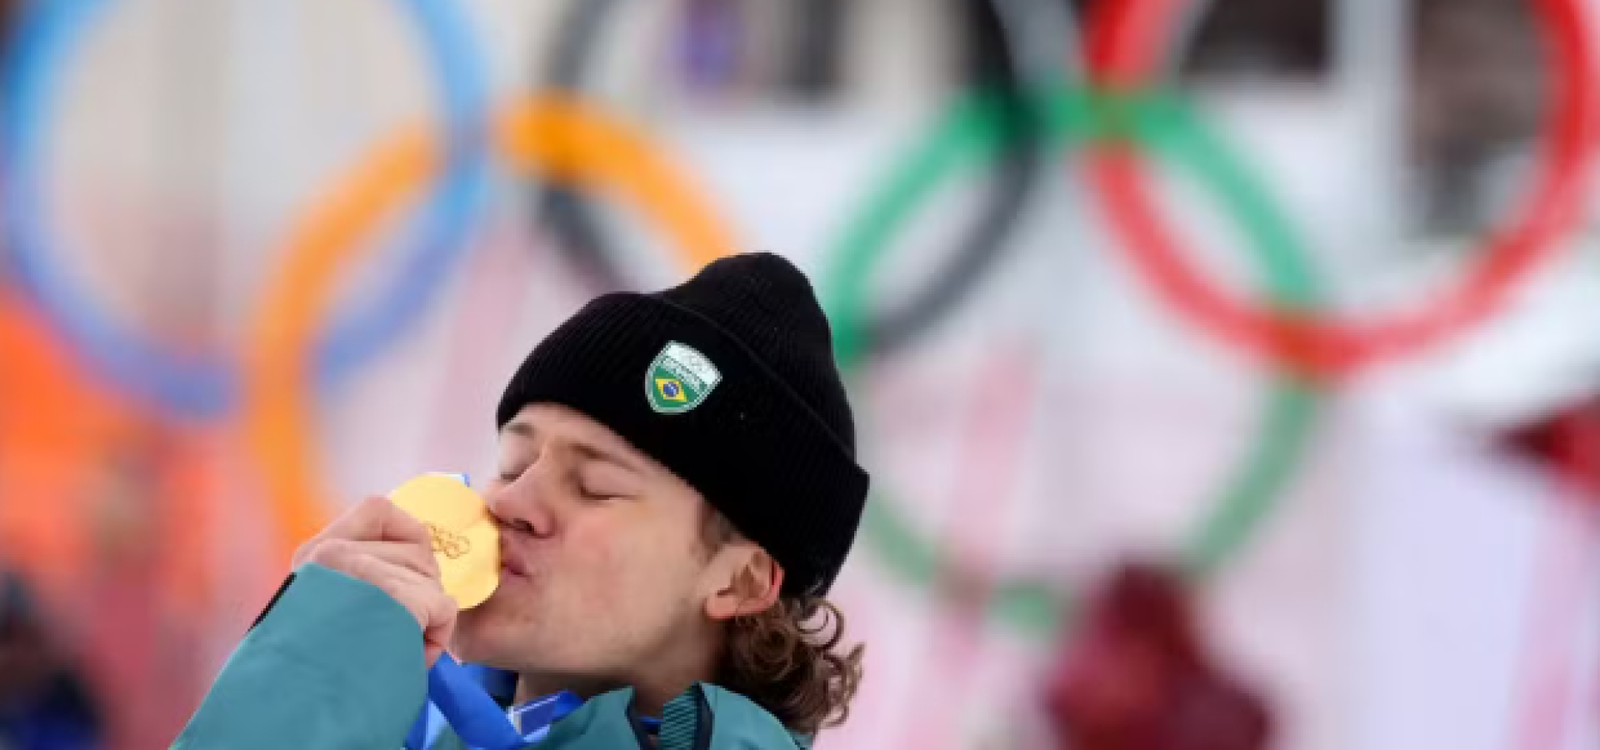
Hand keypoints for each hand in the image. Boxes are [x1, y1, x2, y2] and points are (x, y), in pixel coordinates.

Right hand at [293, 496, 457, 666]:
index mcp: (314, 556)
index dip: (406, 536)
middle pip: (417, 550)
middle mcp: (334, 555)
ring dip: (426, 616)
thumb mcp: (321, 606)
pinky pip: (443, 608)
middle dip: (419, 588)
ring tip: (392, 645)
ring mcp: (364, 575)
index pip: (379, 508)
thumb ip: (353, 576)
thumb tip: (413, 561)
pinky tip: (409, 654)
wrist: (302, 703)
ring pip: (431, 580)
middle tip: (395, 625)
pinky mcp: (395, 599)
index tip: (405, 574)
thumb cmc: (315, 665)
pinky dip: (436, 636)